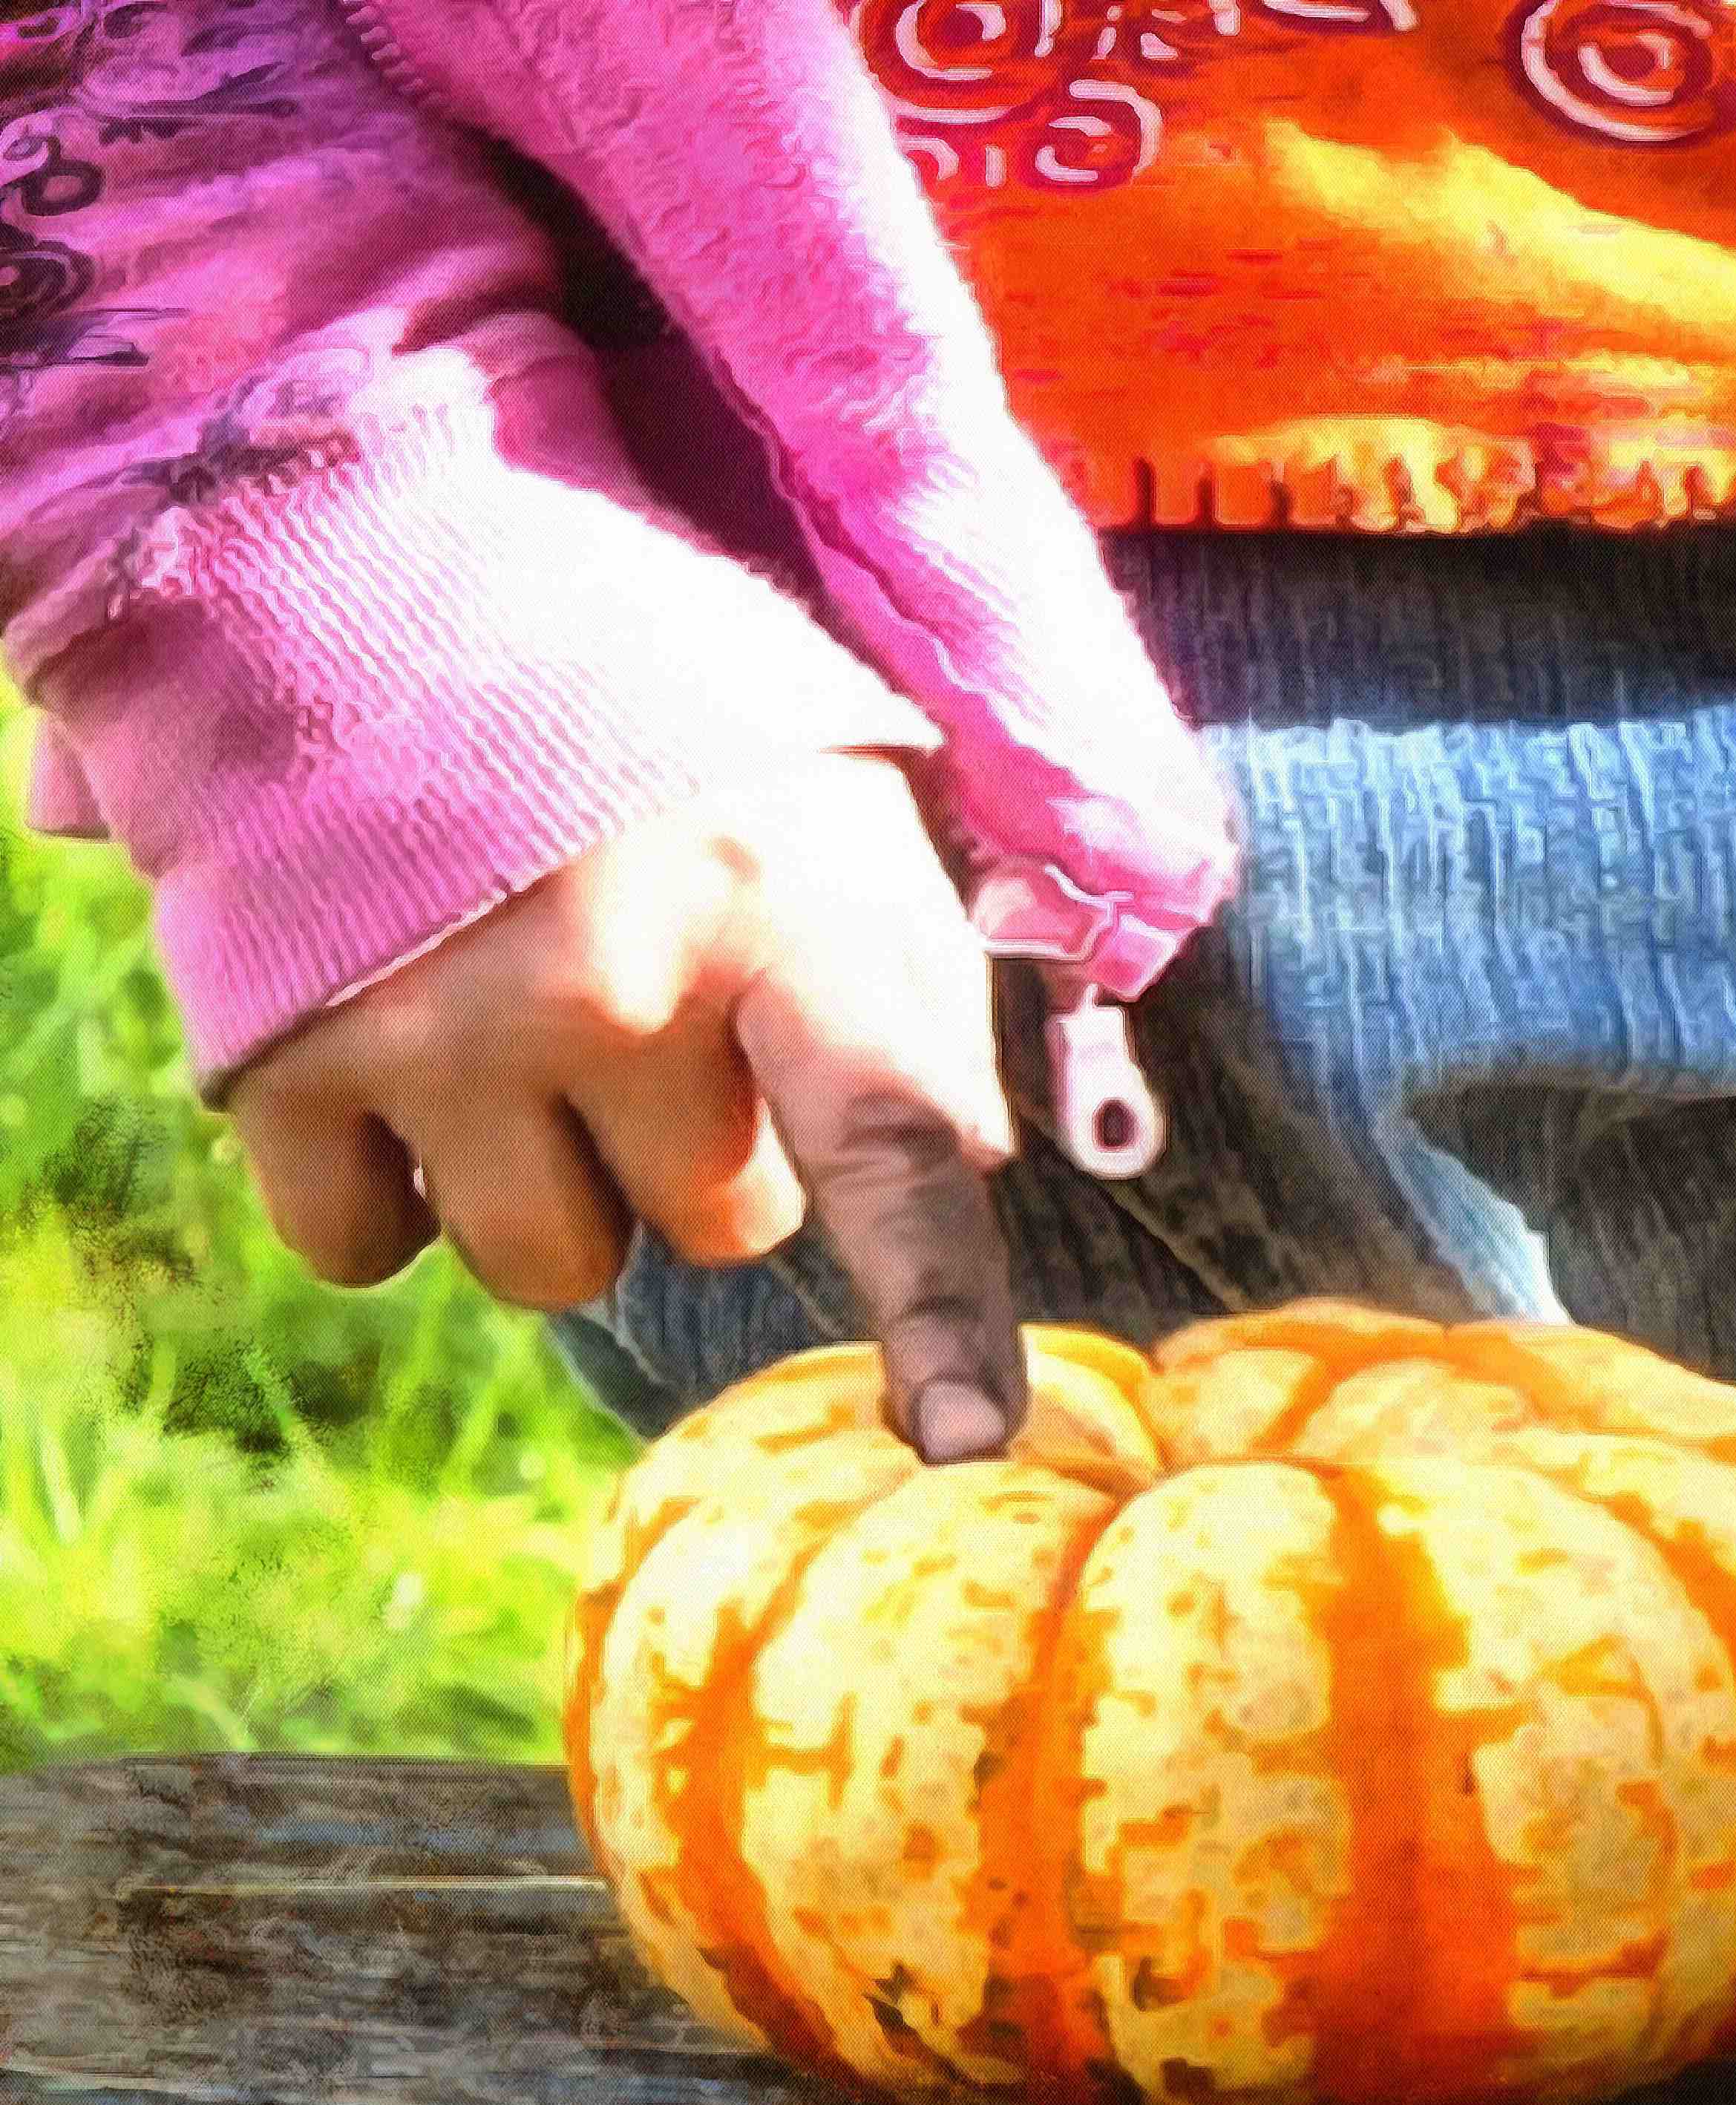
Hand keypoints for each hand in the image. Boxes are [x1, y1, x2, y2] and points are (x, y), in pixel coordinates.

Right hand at [223, 750, 1029, 1462]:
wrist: (365, 551)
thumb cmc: (646, 708)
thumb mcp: (833, 799)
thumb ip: (905, 990)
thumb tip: (954, 1167)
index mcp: (785, 905)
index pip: (893, 1143)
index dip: (942, 1311)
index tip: (967, 1441)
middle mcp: (616, 978)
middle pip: (718, 1229)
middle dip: (705, 1147)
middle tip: (653, 995)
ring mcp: (443, 1026)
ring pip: (551, 1262)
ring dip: (553, 1181)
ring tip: (525, 1016)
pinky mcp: (286, 1056)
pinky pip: (367, 1247)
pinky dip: (385, 1186)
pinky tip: (398, 1047)